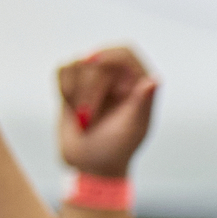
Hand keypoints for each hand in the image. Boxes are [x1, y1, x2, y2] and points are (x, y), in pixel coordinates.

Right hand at [55, 47, 156, 176]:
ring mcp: (93, 79)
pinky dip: (64, 91)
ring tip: (84, 120)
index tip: (98, 64)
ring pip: (76, 64)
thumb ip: (142, 102)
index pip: (125, 52)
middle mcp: (117, 77)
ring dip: (75, 94)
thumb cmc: (117, 149)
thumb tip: (155, 80)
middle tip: (88, 119)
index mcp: (138, 84)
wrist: (91, 165)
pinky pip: (61, 71)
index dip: (110, 54)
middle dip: (89, 90)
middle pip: (96, 60)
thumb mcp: (133, 127)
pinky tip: (73, 110)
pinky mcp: (72, 84)